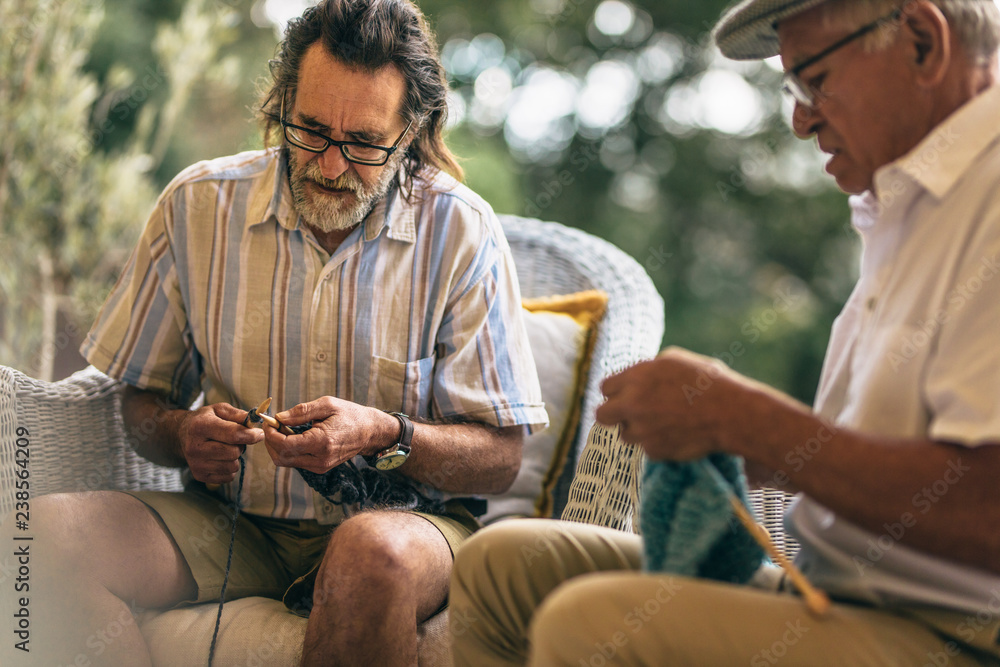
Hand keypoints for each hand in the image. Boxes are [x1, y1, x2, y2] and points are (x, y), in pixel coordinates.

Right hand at [177, 403, 262, 483]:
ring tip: (227, 448)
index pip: (232, 434)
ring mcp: (196, 463)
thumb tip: (255, 422)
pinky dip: (230, 468)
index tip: (259, 434)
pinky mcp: (199, 475)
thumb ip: (238, 414)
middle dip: (241, 445)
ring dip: (236, 457)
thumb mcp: (220, 409)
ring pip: (232, 466)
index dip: (251, 435)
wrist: (183, 434)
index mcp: (200, 426)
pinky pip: (228, 477)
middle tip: (236, 440)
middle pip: (233, 452)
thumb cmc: (206, 420)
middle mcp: (195, 447)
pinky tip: (222, 458)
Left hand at [262, 396, 396, 473]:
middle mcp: (320, 458)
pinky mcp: (320, 468)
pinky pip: (296, 462)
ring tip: (283, 429)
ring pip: (286, 462)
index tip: (269, 422)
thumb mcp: (327, 405)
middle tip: (272, 425)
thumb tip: (279, 417)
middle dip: (270, 442)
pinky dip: (288, 450)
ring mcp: (320, 466)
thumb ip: (301, 411)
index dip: (271, 435)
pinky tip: (293, 436)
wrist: (369, 432)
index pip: (285, 445)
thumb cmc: (350, 415)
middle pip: (281, 458)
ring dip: (278, 446)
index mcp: (322, 441)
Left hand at [596, 346, 784, 460]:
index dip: (615, 392)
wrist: (730, 413)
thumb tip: (635, 377)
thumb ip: (647, 370)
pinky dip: (658, 443)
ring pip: (624, 435)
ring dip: (637, 431)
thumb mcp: (674, 361)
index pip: (605, 388)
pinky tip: (676, 434)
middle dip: (612, 415)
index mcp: (636, 377)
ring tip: (662, 424)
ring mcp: (641, 429)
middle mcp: (632, 403)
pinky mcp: (653, 450)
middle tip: (628, 415)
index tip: (625, 396)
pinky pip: (647, 448)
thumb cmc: (708, 382)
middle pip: (601, 415)